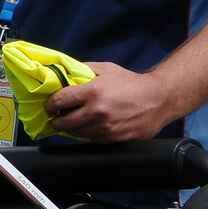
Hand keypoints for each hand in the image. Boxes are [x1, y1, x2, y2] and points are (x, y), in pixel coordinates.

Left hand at [42, 61, 177, 142]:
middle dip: (57, 120)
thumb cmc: (133, 83)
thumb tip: (67, 73)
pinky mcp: (113, 138)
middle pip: (64, 122)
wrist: (159, 99)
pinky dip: (87, 133)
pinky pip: (92, 139)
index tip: (49, 106)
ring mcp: (105, 128)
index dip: (50, 104)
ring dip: (71, 128)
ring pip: (77, 133)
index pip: (60, 101)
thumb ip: (85, 70)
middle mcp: (97, 112)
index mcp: (93, 92)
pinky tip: (89, 126)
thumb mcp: (107, 69)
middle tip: (56, 117)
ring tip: (72, 121)